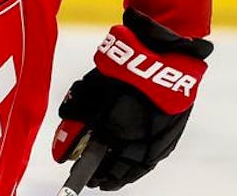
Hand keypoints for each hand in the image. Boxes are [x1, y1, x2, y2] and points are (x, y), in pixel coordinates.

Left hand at [52, 8, 212, 190]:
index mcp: (116, 130)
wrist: (164, 57)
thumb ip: (76, 106)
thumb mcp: (92, 85)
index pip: (95, 162)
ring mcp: (158, 140)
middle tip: (94, 180)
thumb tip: (64, 119)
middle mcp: (138, 140)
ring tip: (111, 180)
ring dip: (123, 175)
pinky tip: (133, 166)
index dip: (83, 170)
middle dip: (104, 177)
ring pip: (137, 168)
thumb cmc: (123, 69)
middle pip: (118, 171)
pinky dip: (140, 166)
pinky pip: (152, 159)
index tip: (72, 171)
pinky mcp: (171, 136)